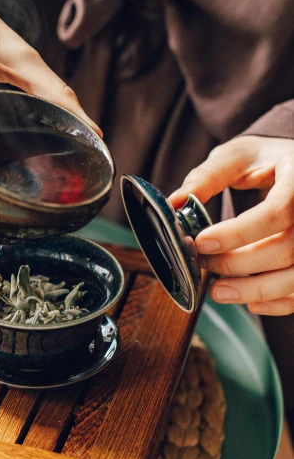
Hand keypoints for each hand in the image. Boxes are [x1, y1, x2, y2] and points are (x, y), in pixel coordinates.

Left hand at [170, 136, 293, 315]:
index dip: (237, 233)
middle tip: (204, 263)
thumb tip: (175, 203)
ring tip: (218, 292)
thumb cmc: (266, 159)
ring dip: (255, 290)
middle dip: (238, 263)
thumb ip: (207, 177)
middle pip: (286, 249)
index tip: (201, 242)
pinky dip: (276, 302)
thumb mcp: (237, 156)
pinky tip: (249, 301)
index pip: (276, 212)